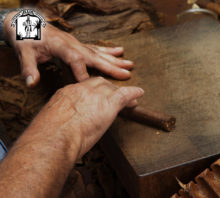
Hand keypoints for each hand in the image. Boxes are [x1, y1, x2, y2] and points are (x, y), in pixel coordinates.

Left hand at [3, 11, 132, 87]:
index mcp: (61, 46)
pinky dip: (109, 51)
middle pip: (95, 57)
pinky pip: (97, 49)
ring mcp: (78, 44)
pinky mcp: (80, 45)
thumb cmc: (27, 39)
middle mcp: (74, 45)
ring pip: (100, 53)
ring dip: (116, 60)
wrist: (29, 24)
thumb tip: (31, 83)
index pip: (75, 60)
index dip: (82, 73)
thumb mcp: (23, 53)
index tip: (90, 86)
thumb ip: (28, 68)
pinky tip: (120, 52)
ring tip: (130, 64)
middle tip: (127, 74)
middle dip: (111, 67)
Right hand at [28, 77, 143, 157]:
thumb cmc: (49, 137)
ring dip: (121, 93)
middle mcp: (82, 90)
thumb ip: (61, 120)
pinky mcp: (109, 104)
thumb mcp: (52, 123)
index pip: (84, 88)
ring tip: (130, 98)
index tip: (97, 97)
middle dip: (108, 88)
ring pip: (112, 89)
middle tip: (114, 94)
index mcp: (67, 94)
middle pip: (99, 83)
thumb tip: (66, 128)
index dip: (93, 91)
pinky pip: (125, 94)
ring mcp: (96, 95)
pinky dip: (134, 93)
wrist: (55, 138)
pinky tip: (139, 93)